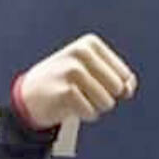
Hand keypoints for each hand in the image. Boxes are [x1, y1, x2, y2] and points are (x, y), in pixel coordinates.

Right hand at [15, 33, 136, 128]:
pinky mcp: (65, 91)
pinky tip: (68, 105)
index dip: (114, 87)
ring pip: (107, 102)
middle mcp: (80, 52)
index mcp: (90, 44)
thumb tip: (127, 89)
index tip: (91, 81)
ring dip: (94, 106)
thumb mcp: (96, 73)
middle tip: (82, 90)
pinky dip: (85, 115)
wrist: (31, 95)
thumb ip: (121, 79)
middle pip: (118, 88)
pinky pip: (92, 112)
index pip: (125, 75)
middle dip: (105, 96)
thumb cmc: (69, 83)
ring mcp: (72, 70)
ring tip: (75, 97)